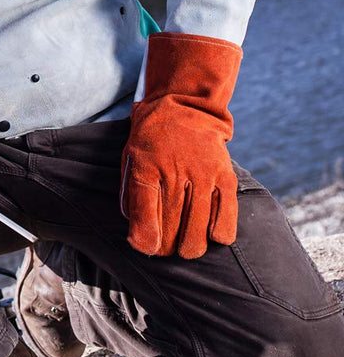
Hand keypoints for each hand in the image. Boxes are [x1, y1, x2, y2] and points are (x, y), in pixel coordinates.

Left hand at [121, 33, 241, 258]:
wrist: (183, 105)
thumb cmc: (151, 138)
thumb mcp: (131, 159)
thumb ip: (132, 196)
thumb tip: (138, 237)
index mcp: (145, 165)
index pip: (145, 213)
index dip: (145, 239)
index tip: (147, 248)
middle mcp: (174, 170)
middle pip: (171, 226)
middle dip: (166, 247)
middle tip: (164, 251)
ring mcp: (203, 174)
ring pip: (198, 229)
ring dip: (190, 247)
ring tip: (184, 248)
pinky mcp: (225, 176)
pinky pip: (226, 218)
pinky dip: (218, 234)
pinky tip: (210, 234)